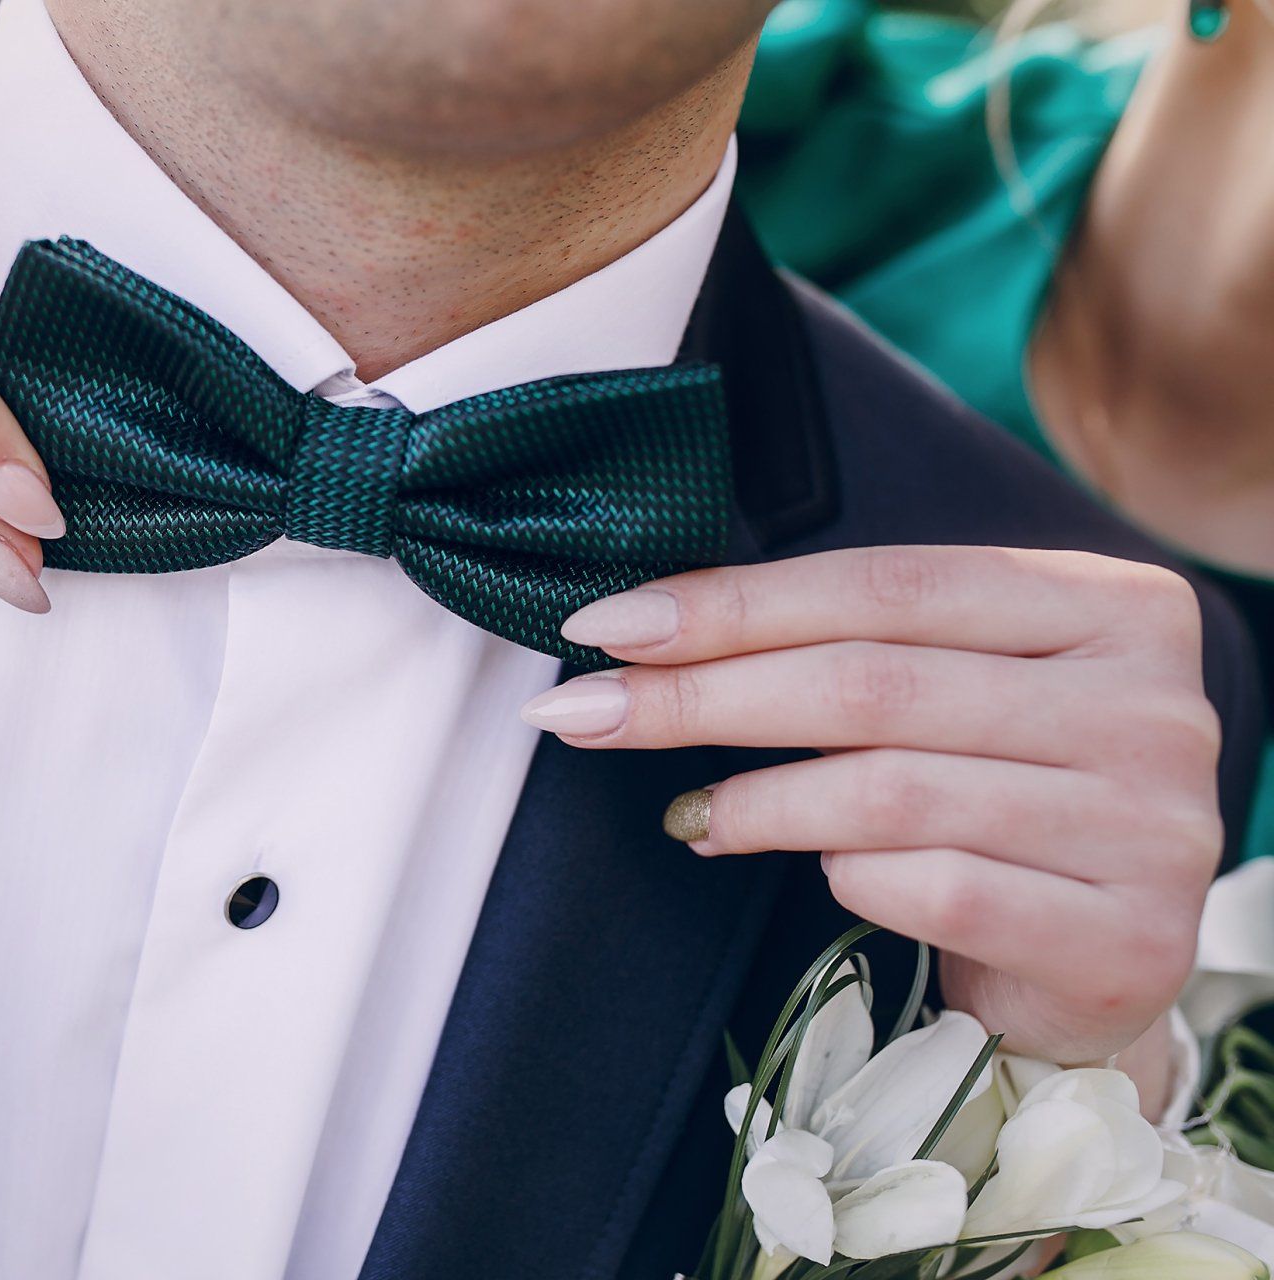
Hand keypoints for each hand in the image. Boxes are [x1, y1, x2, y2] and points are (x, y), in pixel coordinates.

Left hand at [522, 545, 1224, 1066]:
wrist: (1097, 959)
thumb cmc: (998, 800)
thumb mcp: (950, 695)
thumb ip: (848, 647)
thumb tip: (642, 632)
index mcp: (1108, 607)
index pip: (884, 585)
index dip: (731, 603)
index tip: (606, 626)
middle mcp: (1148, 705)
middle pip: (873, 682)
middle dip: (703, 696)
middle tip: (587, 713)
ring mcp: (1150, 824)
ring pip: (891, 790)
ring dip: (756, 800)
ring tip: (690, 814)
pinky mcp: (1124, 936)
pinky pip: (938, 889)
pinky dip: (846, 878)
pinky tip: (816, 876)